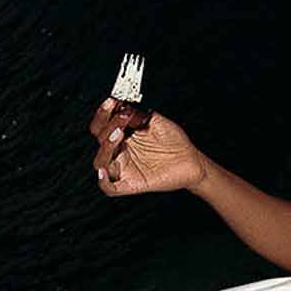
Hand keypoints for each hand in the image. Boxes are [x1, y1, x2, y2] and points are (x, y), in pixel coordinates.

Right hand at [91, 104, 206, 196]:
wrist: (191, 161)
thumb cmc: (174, 142)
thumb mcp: (155, 122)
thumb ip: (138, 114)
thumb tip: (123, 106)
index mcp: (123, 137)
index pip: (102, 126)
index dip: (103, 114)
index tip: (111, 102)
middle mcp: (121, 152)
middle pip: (99, 140)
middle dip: (108, 125)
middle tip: (123, 116)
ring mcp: (125, 168)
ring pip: (101, 162)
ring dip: (106, 147)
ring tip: (118, 134)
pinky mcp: (132, 184)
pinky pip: (110, 188)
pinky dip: (104, 181)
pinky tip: (104, 171)